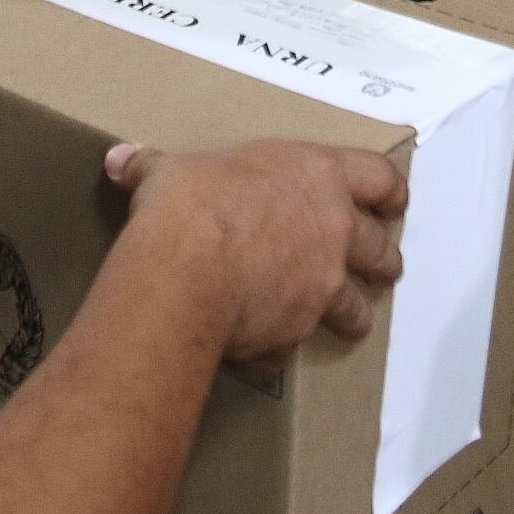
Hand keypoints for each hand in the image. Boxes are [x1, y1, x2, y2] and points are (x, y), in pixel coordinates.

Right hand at [105, 141, 406, 365]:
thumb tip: (120, 159)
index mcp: (315, 176)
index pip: (378, 175)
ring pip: (355, 308)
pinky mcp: (296, 331)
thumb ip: (154, 167)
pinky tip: (262, 355)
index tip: (393, 201)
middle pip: (380, 247)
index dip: (389, 189)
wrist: (187, 269)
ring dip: (352, 316)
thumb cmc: (189, 203)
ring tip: (346, 323)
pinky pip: (292, 347)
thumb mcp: (170, 171)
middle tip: (381, 267)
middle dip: (382, 260)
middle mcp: (332, 230)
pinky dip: (280, 351)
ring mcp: (321, 285)